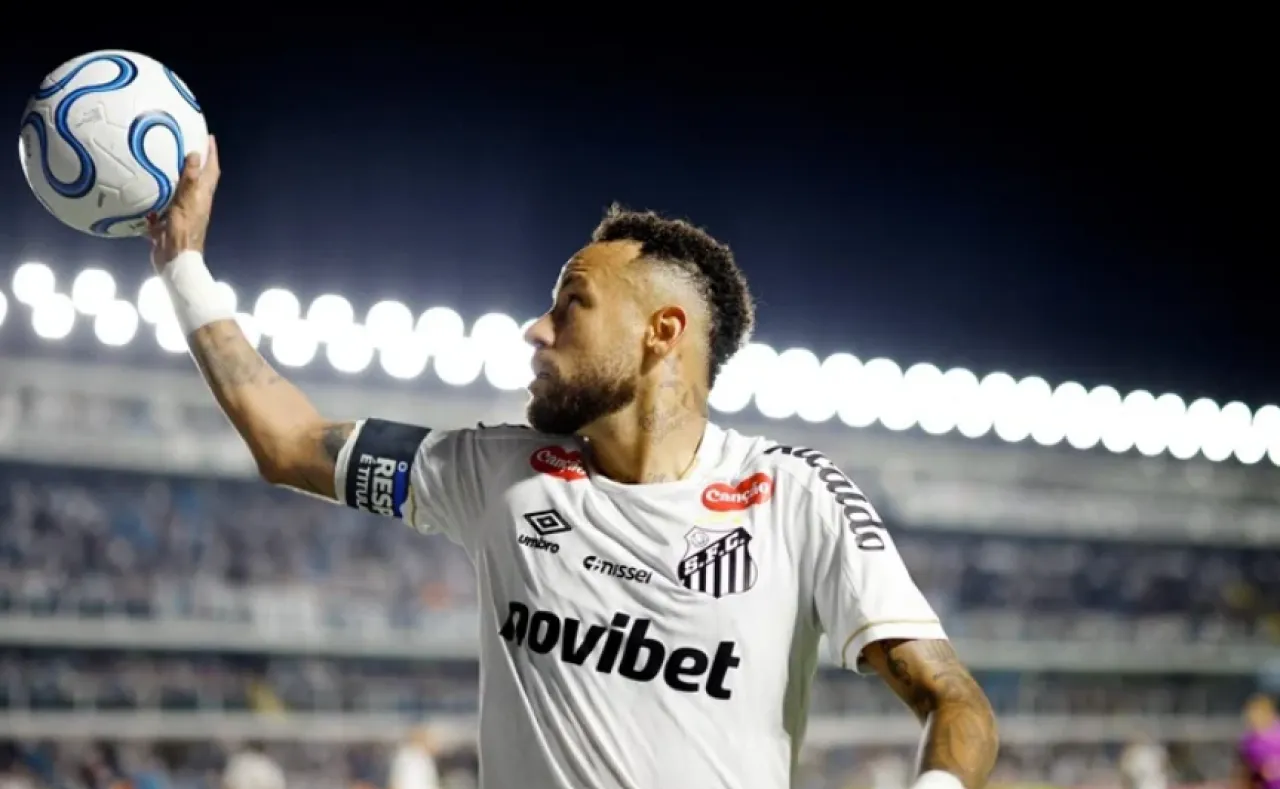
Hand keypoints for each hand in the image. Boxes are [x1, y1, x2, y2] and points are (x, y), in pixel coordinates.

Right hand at [147, 134, 220, 271]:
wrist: (174, 259)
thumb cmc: (183, 231)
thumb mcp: (186, 201)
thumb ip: (190, 179)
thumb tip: (196, 154)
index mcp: (202, 196)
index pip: (210, 170)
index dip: (211, 153)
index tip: (208, 136)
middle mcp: (194, 203)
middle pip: (197, 178)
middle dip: (194, 161)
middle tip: (186, 143)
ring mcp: (181, 213)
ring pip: (179, 191)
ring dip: (173, 177)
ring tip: (161, 162)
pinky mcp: (167, 222)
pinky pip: (161, 205)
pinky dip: (155, 197)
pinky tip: (142, 190)